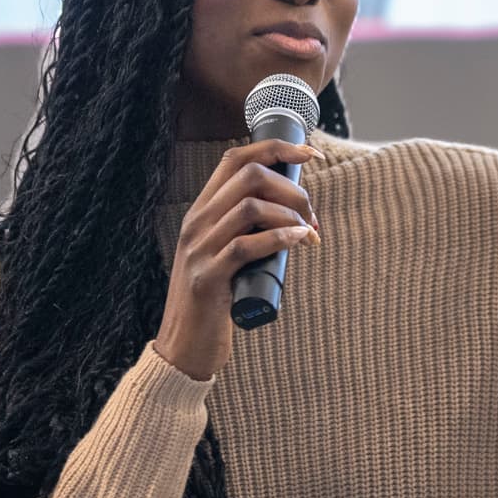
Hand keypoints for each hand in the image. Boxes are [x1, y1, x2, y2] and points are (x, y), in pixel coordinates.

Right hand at [154, 139, 320, 380]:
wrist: (185, 348)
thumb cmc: (216, 301)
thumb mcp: (226, 254)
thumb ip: (247, 231)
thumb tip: (293, 214)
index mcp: (201, 211)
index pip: (235, 158)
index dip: (276, 148)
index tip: (313, 155)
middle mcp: (196, 223)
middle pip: (249, 176)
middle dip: (292, 188)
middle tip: (312, 216)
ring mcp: (199, 249)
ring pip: (250, 206)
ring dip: (291, 215)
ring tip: (309, 234)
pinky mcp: (208, 278)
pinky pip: (245, 246)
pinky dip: (279, 238)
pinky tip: (299, 241)